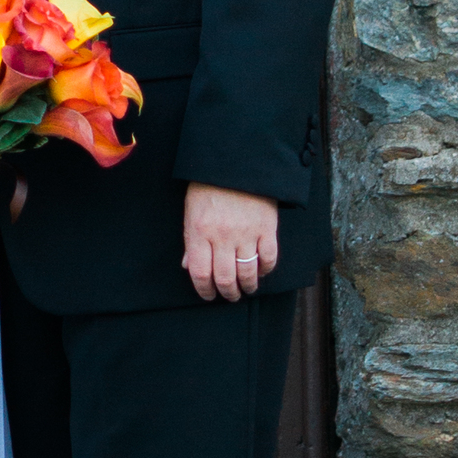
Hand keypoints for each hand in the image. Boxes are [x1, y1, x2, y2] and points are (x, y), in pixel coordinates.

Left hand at [183, 182, 278, 304]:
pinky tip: (261, 271)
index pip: (200, 273)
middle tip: (229, 295)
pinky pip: (268, 258)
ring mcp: (246, 233)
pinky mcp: (266, 228)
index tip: (208, 295)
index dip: (204, 290)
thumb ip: (191, 241)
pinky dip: (265, 269)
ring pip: (247, 272)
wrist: (236, 163)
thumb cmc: (209, 186)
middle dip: (227, 293)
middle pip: (224, 278)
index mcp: (200, 232)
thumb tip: (189, 267)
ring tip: (246, 289)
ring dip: (247, 286)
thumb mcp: (191, 212)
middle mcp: (222, 236)